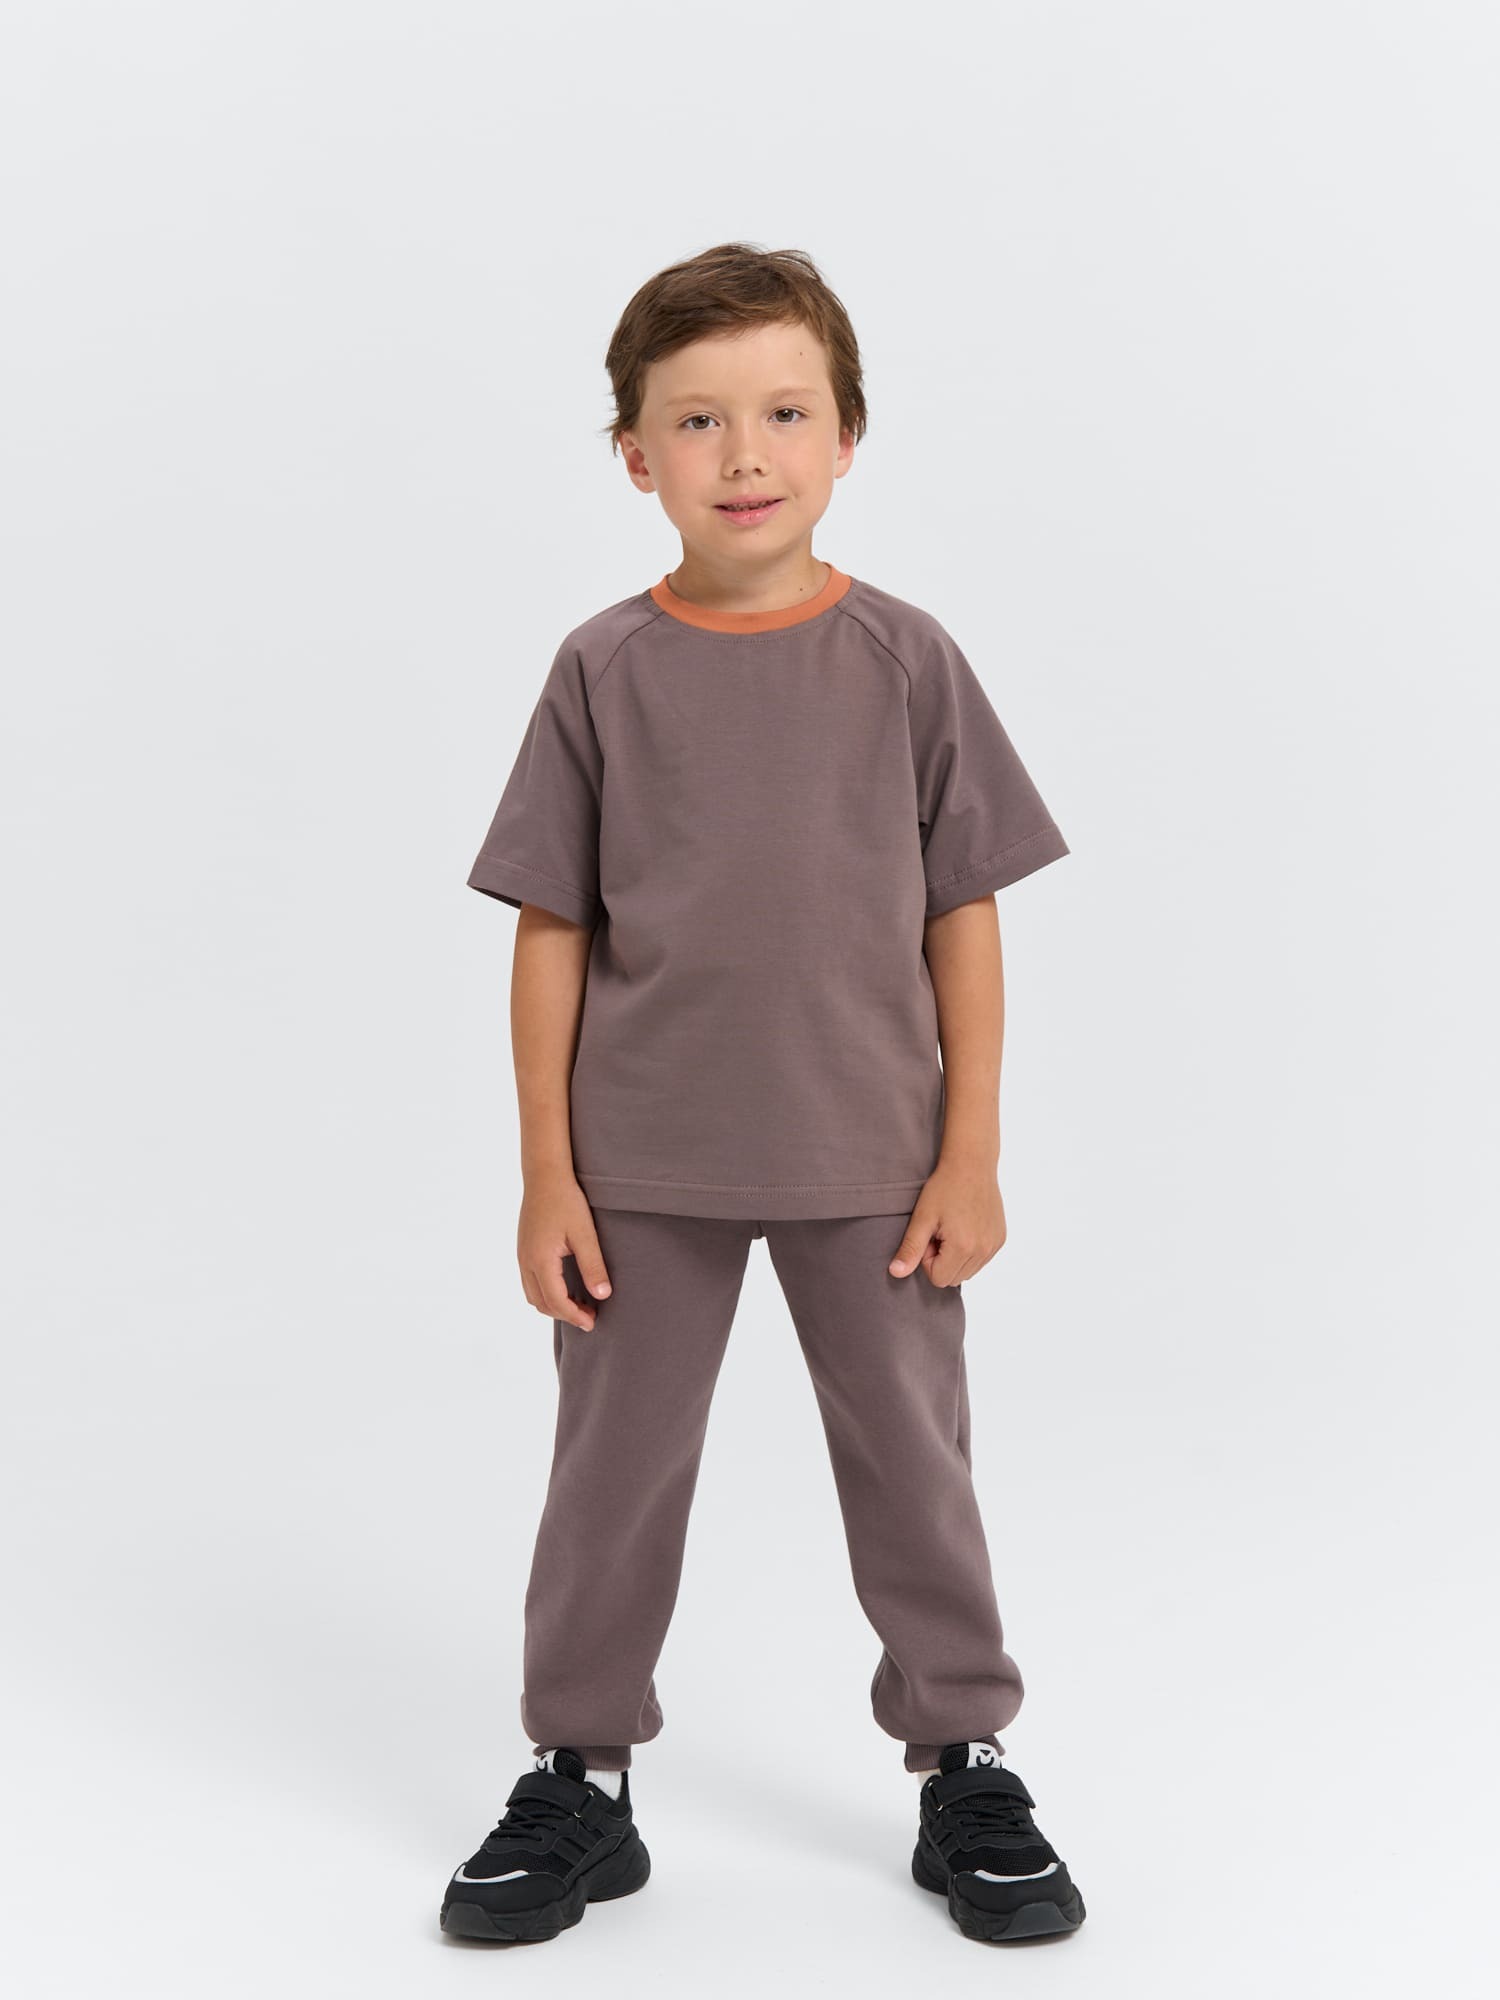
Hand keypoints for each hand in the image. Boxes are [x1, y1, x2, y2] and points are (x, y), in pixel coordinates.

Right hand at [517, 1169, 613, 1330]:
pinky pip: (530, 1282)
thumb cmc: (566, 1201)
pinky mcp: (523, 1250)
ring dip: (554, 1305)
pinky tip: (565, 1287)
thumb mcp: (585, 1234)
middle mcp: (526, 1262)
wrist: (545, 1176)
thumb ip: (593, 1266)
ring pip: (532, 1295)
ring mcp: (521, 1256)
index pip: (556, 1301)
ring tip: (579, 1304)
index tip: (592, 1323)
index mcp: (540, 1260)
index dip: (574, 1316)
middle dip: (565, 1314)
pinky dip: (546, 1293)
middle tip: (590, 1316)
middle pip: (541, 1303)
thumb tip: (602, 1295)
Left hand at [888, 1161, 1006, 1286]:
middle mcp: (983, 1250)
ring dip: (955, 1257)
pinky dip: (969, 1251)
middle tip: (939, 1231)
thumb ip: (910, 1249)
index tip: (930, 1235)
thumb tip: (896, 1274)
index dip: (928, 1259)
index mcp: (963, 1247)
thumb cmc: (944, 1187)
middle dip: (941, 1260)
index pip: (938, 1279)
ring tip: (951, 1228)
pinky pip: (980, 1260)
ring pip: (968, 1272)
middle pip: (953, 1279)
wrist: (971, 1164)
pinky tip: (964, 1226)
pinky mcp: (1000, 1239)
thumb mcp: (922, 1218)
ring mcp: (994, 1245)